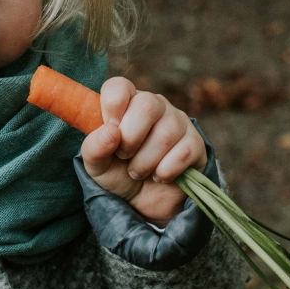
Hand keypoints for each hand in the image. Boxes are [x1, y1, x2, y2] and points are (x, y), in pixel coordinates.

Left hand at [80, 77, 206, 223]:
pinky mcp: (195, 143)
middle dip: (131, 137)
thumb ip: (94, 148)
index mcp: (126, 102)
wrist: (143, 202)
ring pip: (166, 133)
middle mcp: (154, 105)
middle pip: (147, 104)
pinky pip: (184, 152)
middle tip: (123, 155)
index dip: (113, 106)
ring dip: (145, 161)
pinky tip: (159, 176)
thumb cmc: (117, 172)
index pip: (120, 86)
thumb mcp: (96, 164)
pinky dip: (166, 171)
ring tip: (137, 171)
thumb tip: (110, 133)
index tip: (110, 130)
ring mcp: (177, 122)